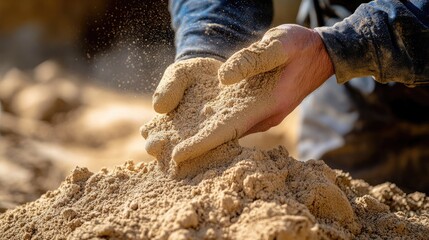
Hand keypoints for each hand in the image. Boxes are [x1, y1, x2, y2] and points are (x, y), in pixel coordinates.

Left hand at [142, 24, 333, 163]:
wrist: (320, 54)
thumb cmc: (300, 46)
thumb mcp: (279, 44)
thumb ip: (253, 59)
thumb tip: (224, 78)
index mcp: (267, 104)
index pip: (229, 129)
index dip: (203, 142)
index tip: (179, 155)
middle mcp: (263, 116)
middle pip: (224, 136)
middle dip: (196, 146)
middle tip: (165, 156)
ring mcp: (261, 114)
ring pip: (226, 130)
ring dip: (202, 137)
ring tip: (173, 142)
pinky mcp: (257, 108)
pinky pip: (231, 121)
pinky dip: (212, 126)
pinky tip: (195, 124)